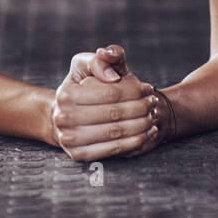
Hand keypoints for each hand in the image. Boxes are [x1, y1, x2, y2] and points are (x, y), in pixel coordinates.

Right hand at [49, 43, 167, 160]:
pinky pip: (112, 150)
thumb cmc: (82, 85)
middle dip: (140, 108)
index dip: (133, 90)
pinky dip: (133, 142)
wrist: (65, 114)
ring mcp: (69, 139)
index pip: (110, 92)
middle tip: (154, 103)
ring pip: (115, 133)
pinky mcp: (78, 155)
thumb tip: (113, 77)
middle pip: (114, 113)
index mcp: (66, 94)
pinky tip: (146, 134)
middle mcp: (63, 117)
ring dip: (140, 126)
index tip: (148, 88)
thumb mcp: (87, 65)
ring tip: (153, 117)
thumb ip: (101, 61)